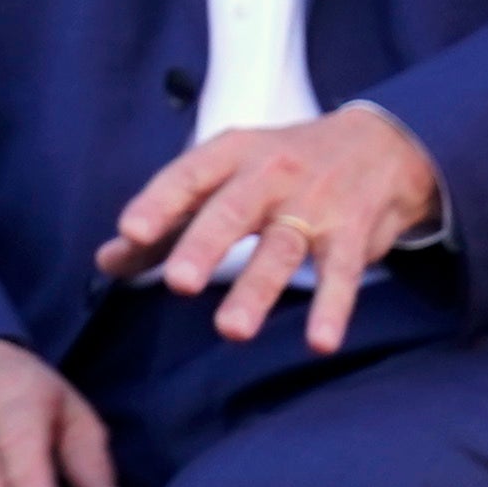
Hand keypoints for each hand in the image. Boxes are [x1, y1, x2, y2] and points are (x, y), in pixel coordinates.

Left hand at [92, 105, 444, 353]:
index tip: (130, 232)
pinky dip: (332, 308)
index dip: (158, 203)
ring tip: (232, 330)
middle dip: (203, 246)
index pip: (188, 176)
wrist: (380, 145)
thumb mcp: (225, 176)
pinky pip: (341, 274)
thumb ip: (168, 220)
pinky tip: (320, 341)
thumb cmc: (282, 165)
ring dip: (257, 289)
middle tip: (178, 283)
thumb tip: (107, 261)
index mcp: (230, 154)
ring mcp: (313, 204)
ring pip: (281, 249)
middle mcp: (270, 174)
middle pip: (232, 211)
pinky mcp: (351, 233)